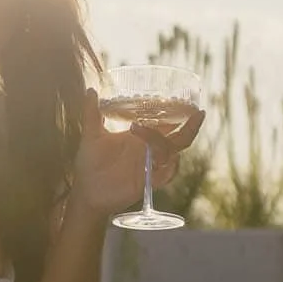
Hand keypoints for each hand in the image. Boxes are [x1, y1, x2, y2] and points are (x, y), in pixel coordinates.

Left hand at [70, 87, 204, 219]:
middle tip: (196, 115)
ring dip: (161, 142)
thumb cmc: (89, 164)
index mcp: (141, 138)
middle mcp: (149, 151)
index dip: (181, 115)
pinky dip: (167, 168)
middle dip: (190, 128)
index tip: (190, 103)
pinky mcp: (148, 183)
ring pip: (172, 154)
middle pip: (179, 139)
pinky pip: (166, 176)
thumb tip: (90, 89)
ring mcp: (150, 167)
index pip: (167, 125)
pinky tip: (157, 160)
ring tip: (136, 129)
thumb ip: (92, 113)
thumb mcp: (91, 135)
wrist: (86, 191)